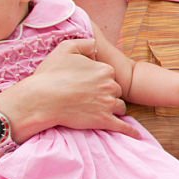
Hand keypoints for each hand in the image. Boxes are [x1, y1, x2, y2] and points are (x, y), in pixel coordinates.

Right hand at [16, 38, 136, 138]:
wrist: (41, 99)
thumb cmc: (51, 74)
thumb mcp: (66, 48)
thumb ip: (85, 43)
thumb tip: (96, 46)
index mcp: (105, 70)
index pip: (110, 75)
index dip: (100, 79)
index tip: (88, 83)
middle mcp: (110, 86)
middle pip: (116, 91)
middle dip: (107, 94)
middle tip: (90, 97)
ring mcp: (108, 104)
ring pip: (119, 107)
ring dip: (113, 108)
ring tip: (101, 111)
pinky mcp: (104, 121)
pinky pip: (122, 127)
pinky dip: (130, 131)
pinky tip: (137, 135)